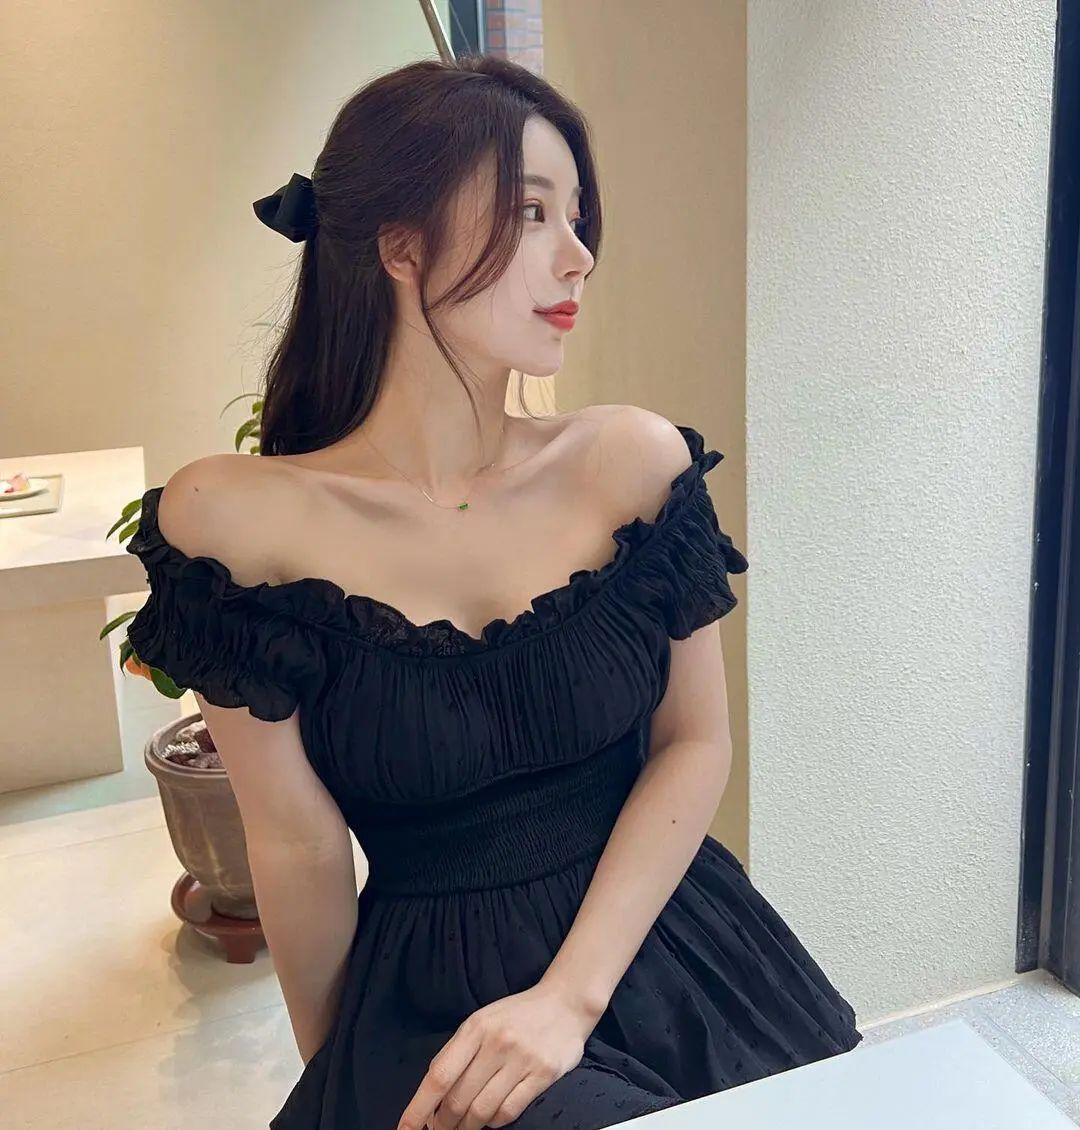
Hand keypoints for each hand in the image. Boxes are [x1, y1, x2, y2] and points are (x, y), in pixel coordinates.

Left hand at [396, 979, 601, 1129]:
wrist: (565, 1003)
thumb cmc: (516, 1015)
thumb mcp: (481, 1022)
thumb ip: (457, 1053)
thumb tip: (431, 1097)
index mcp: (475, 1028)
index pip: (439, 1075)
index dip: (418, 1108)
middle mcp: (496, 1042)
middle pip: (458, 1100)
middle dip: (444, 1123)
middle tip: (442, 1129)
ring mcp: (521, 1059)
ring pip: (482, 1111)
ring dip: (468, 1126)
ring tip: (465, 1126)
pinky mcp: (543, 1074)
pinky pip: (508, 1111)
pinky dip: (494, 1121)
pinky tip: (492, 1116)